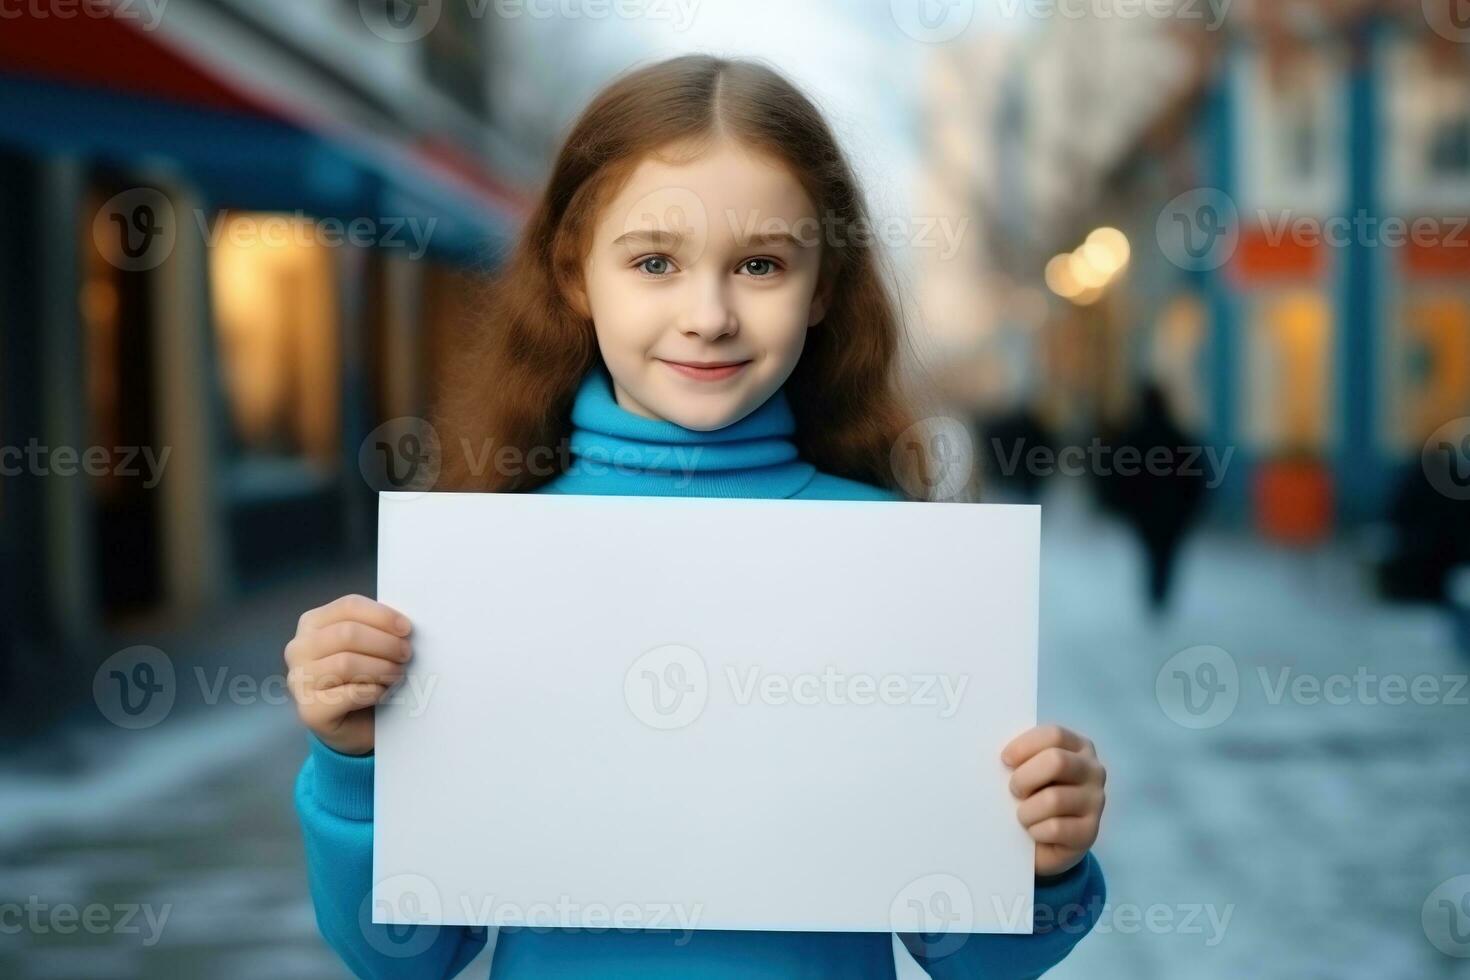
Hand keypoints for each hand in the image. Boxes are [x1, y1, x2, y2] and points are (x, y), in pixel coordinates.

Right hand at [284, 594, 413, 756]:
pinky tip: (382, 693)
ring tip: (397, 674)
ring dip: (381, 668)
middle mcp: (299, 649)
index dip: (382, 616)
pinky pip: (349, 694)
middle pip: (348, 633)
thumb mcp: (367, 646)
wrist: (355, 725)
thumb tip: (402, 625)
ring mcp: (299, 680)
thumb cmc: (363, 678)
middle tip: (406, 654)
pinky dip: (373, 692)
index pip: (349, 606)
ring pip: (347, 663)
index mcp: (312, 623)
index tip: (406, 628)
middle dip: (385, 643)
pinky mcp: (309, 711)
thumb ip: (376, 629)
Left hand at [1001, 725, 1105, 877]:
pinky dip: (1036, 831)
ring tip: (1022, 815)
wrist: (1048, 840)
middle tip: (1014, 790)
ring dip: (1027, 810)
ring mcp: (1095, 802)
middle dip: (1025, 777)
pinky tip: (1034, 831)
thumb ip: (1024, 758)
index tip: (1005, 760)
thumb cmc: (1035, 794)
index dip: (1024, 746)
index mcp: (1079, 747)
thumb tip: (1004, 758)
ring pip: (1053, 799)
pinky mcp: (1090, 832)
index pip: (1054, 735)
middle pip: (1057, 761)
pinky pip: (1055, 828)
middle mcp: (1093, 771)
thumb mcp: (1032, 770)